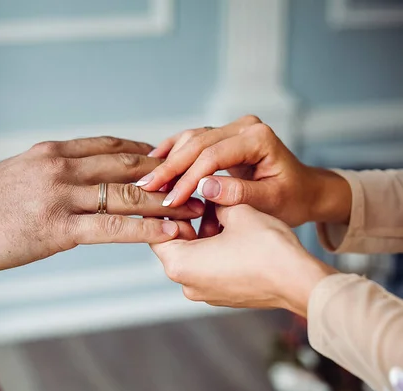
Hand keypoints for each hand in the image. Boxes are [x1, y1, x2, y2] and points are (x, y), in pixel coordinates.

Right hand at [0, 136, 202, 271]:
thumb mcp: (20, 171)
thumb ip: (53, 168)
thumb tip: (81, 174)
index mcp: (53, 151)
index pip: (110, 145)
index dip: (143, 152)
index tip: (166, 160)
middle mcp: (62, 167)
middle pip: (128, 166)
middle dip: (166, 175)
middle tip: (193, 182)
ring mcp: (62, 196)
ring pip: (128, 195)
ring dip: (167, 203)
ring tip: (195, 210)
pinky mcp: (60, 228)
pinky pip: (113, 228)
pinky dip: (146, 230)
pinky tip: (169, 234)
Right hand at [137, 116, 351, 226]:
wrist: (305, 190)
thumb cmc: (293, 199)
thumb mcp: (271, 202)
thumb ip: (239, 193)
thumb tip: (204, 187)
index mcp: (258, 138)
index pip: (212, 156)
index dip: (187, 179)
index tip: (170, 202)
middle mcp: (244, 127)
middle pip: (197, 143)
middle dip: (170, 168)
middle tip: (147, 189)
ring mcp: (233, 128)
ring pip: (191, 138)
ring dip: (168, 160)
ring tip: (148, 181)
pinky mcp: (224, 135)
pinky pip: (193, 140)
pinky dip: (173, 152)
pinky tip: (155, 163)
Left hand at [150, 204, 337, 316]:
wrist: (300, 281)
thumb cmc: (267, 248)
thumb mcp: (235, 210)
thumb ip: (212, 200)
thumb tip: (205, 191)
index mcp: (179, 264)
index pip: (157, 231)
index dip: (167, 207)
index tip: (177, 190)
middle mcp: (186, 283)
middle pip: (174, 243)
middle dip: (186, 219)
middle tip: (198, 196)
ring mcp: (204, 293)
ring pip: (192, 255)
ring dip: (201, 233)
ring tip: (218, 211)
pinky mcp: (221, 296)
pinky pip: (207, 268)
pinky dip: (212, 249)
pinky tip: (230, 231)